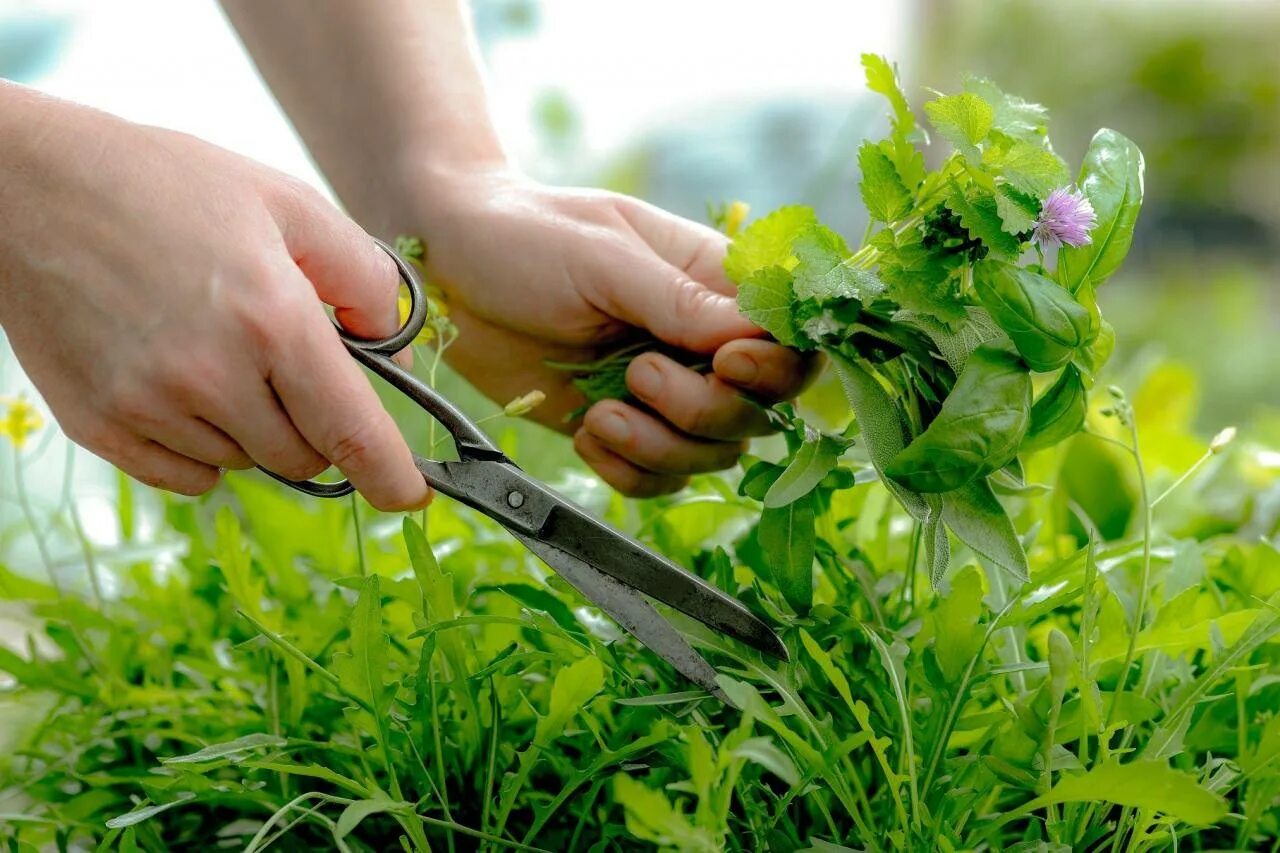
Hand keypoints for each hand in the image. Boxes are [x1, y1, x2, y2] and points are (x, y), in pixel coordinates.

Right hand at [0, 86, 427, 509]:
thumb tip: (395, 346)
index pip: (351, 431)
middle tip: (290, 367)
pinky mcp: (99, 427)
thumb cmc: (167, 186)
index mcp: (271, 319)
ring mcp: (148, 408)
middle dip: (316, 426)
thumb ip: (362, 275)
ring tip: (219, 352)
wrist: (31, 187)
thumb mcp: (287, 204)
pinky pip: (188, 476)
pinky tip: (183, 386)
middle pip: (302, 458)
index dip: (390, 475)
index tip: (410, 497)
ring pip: (246, 465)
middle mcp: (211, 376)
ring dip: (256, 429)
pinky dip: (204, 448)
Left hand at [407, 168, 812, 496]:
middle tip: (640, 376)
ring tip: (601, 414)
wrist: (440, 269)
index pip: (789, 339)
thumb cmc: (523, 236)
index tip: (726, 364)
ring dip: (661, 447)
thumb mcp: (603, 255)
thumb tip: (754, 337)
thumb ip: (678, 301)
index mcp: (711, 282)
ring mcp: (660, 390)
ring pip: (711, 454)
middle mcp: (697, 341)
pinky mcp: (618, 428)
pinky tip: (586, 436)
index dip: (775, 366)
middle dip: (705, 411)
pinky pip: (655, 479)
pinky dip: (627, 471)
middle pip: (758, 411)